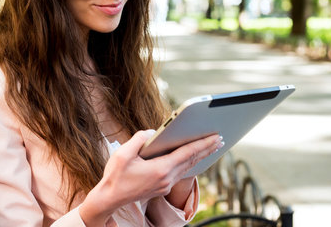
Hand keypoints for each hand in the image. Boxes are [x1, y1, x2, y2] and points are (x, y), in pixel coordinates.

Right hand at [79, 130, 223, 225]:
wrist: (110, 198)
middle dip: (207, 149)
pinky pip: (181, 172)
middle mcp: (166, 178)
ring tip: (211, 147)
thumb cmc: (115, 175)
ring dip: (200, 156)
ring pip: (188, 167)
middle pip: (192, 160)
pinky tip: (193, 159)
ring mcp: (165, 184)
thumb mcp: (123, 153)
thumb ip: (140, 139)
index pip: (187, 154)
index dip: (203, 144)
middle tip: (220, 139)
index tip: (215, 136)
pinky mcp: (162, 187)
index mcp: (160, 169)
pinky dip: (190, 163)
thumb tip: (153, 132)